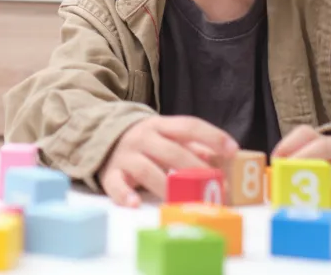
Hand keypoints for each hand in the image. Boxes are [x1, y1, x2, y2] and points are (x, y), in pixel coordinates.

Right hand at [98, 116, 238, 207]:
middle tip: (215, 186)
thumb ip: (191, 146)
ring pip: (146, 170)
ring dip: (166, 186)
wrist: (98, 135)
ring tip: (182, 200)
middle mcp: (142, 137)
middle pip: (171, 151)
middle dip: (195, 168)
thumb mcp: (165, 136)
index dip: (212, 136)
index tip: (233, 150)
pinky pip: (116, 185)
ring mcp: (125, 155)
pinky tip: (135, 203)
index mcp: (160, 125)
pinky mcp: (110, 173)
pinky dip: (124, 195)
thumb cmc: (144, 142)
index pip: (189, 126)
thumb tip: (223, 160)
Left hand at [272, 125, 330, 204]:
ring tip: (307, 180)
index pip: (305, 134)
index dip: (288, 144)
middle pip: (322, 146)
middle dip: (302, 158)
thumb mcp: (323, 159)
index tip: (275, 159)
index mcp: (324, 143)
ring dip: (322, 169)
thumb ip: (301, 166)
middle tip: (286, 173)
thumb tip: (274, 181)